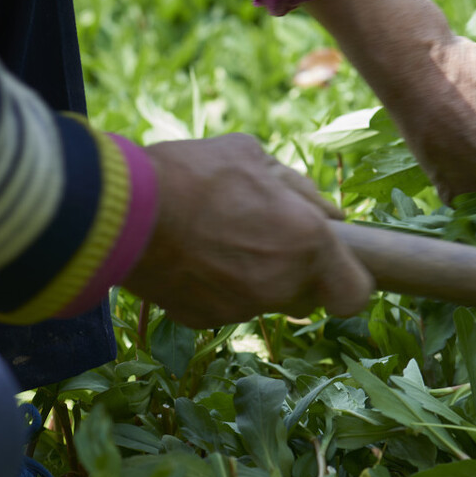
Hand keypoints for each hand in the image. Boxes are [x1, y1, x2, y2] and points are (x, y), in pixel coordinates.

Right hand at [122, 134, 373, 326]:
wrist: (120, 212)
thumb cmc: (193, 174)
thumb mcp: (253, 157)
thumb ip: (299, 189)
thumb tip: (327, 211)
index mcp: (308, 243)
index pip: (354, 294)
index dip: (348, 281)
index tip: (335, 265)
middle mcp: (282, 284)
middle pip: (307, 295)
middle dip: (296, 271)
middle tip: (265, 235)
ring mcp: (243, 308)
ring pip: (265, 299)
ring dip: (254, 277)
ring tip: (218, 236)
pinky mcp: (204, 320)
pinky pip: (226, 306)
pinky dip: (216, 287)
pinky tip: (192, 256)